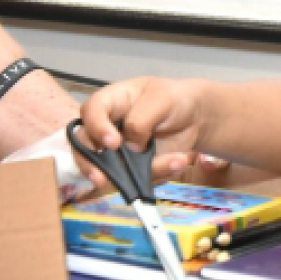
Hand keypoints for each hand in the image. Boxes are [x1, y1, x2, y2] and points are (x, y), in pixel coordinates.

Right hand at [76, 77, 207, 191]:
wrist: (196, 117)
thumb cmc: (173, 99)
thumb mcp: (160, 99)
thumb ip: (141, 119)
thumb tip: (130, 148)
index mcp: (110, 102)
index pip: (90, 112)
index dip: (96, 128)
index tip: (112, 143)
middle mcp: (106, 129)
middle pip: (84, 148)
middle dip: (90, 166)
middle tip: (102, 180)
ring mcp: (118, 152)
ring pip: (111, 171)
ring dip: (138, 175)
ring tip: (174, 162)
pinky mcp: (134, 169)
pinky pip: (138, 179)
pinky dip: (160, 173)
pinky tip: (180, 161)